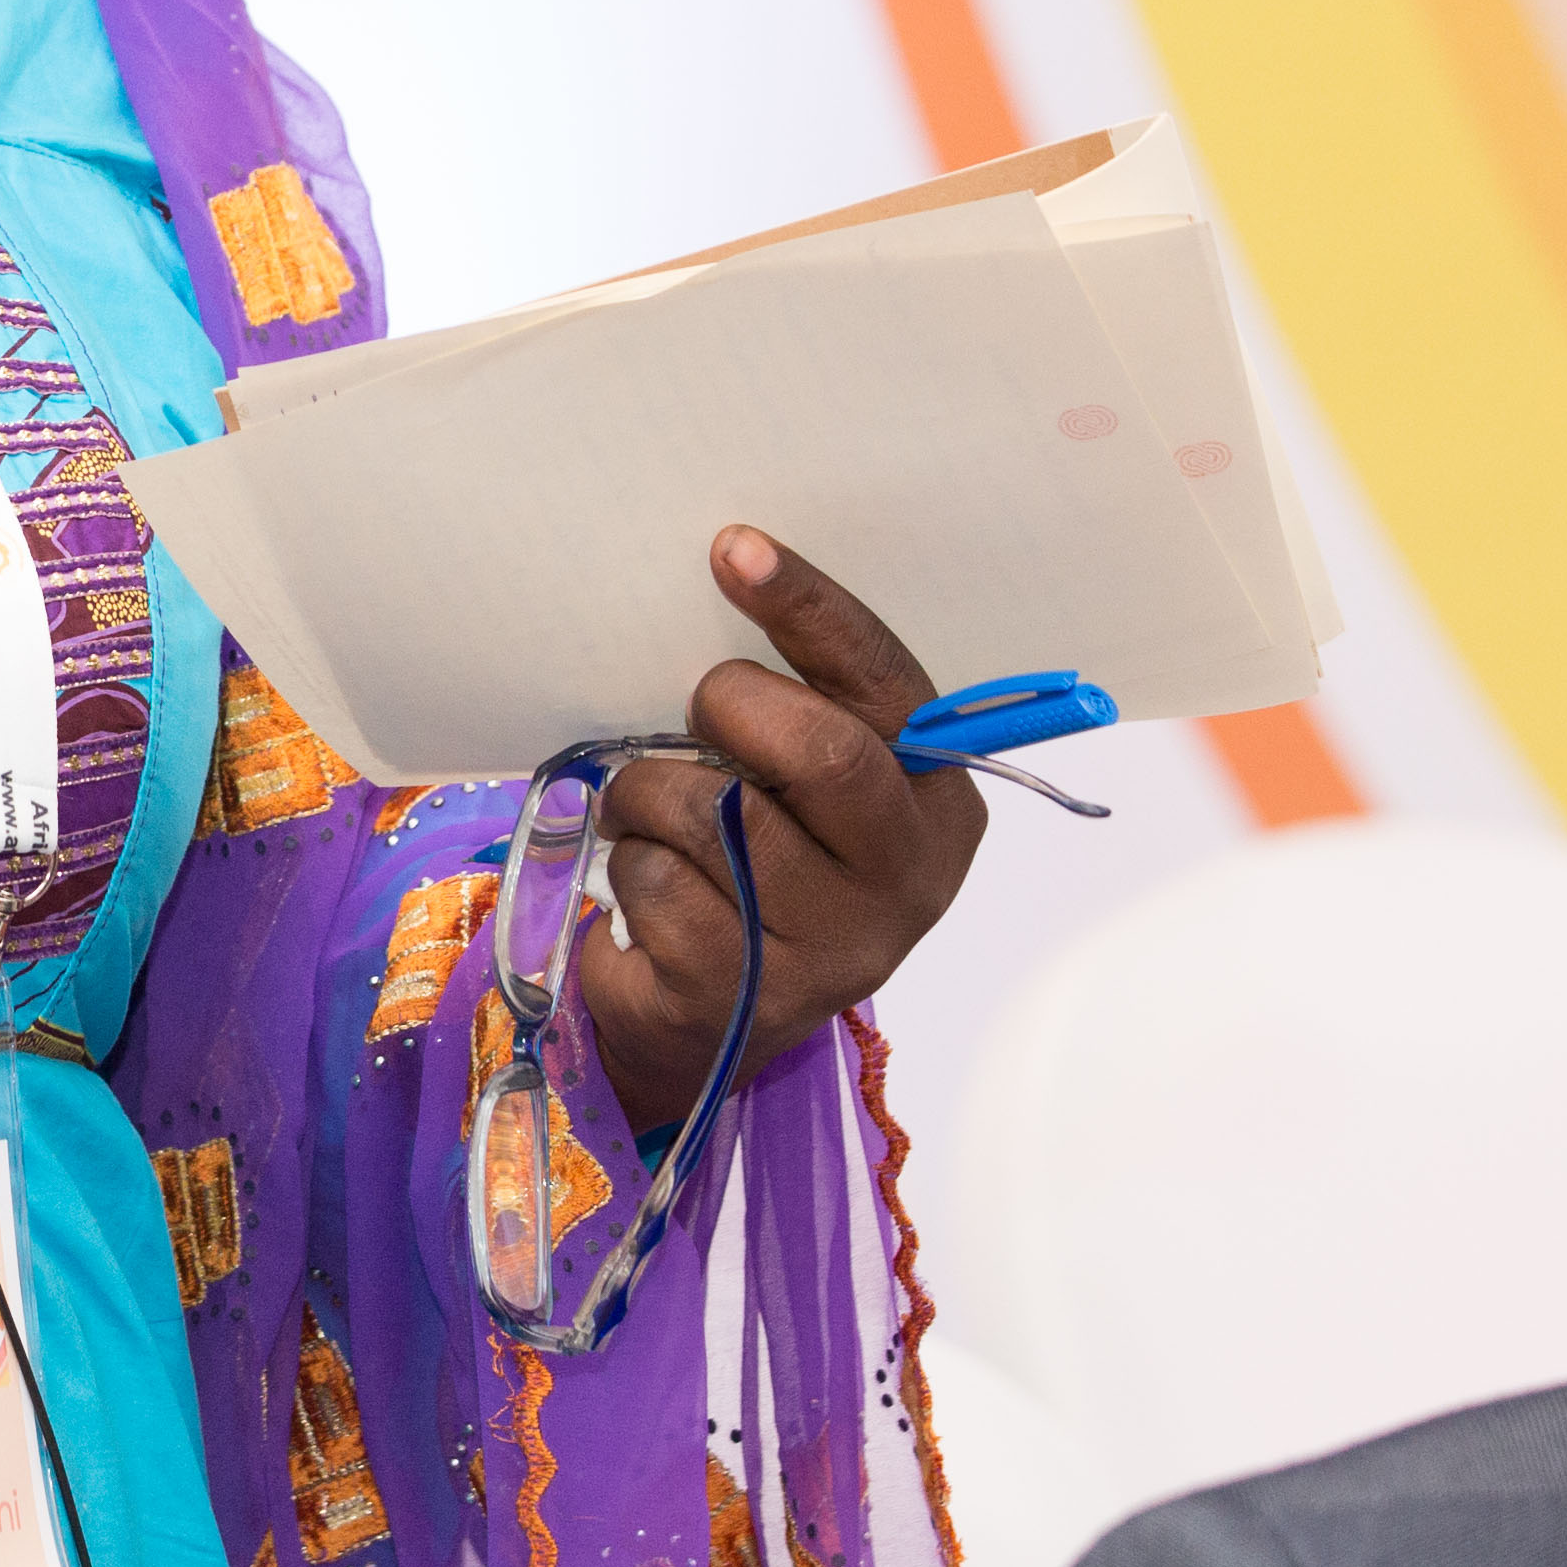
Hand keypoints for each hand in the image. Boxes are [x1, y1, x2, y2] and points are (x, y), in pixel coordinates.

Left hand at [572, 527, 987, 1131]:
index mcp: (936, 804)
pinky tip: (653, 892)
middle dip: (732, 706)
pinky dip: (630, 865)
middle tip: (698, 716)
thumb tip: (729, 570)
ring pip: (712, 810)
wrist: (707, 1020)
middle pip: (823, 751)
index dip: (812, 609)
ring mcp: (832, 945)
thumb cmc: (754, 863)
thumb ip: (799, 706)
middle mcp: (906, 879)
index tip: (736, 546)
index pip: (886, 686)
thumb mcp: (800, 784)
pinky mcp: (745, 991)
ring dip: (652, 796)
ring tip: (660, 822)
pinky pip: (657, 880)